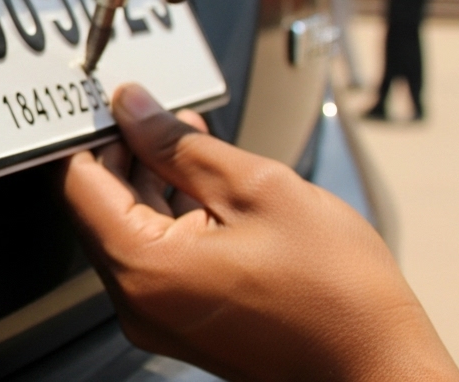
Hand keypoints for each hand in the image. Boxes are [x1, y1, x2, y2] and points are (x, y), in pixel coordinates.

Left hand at [62, 84, 458, 381]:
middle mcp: (138, 302)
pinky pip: (156, 259)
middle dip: (125, 153)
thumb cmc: (337, 295)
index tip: (118, 102)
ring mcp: (159, 318)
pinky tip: (207, 186)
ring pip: (129, 232)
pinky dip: (171, 217)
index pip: (78, 184)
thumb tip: (135, 108)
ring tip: (190, 141)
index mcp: (144, 268)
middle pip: (99, 208)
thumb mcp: (258, 189)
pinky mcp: (184, 324)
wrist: (379, 366)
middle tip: (159, 114)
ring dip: (151, 182)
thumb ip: (181, 145)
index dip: (95, 132)